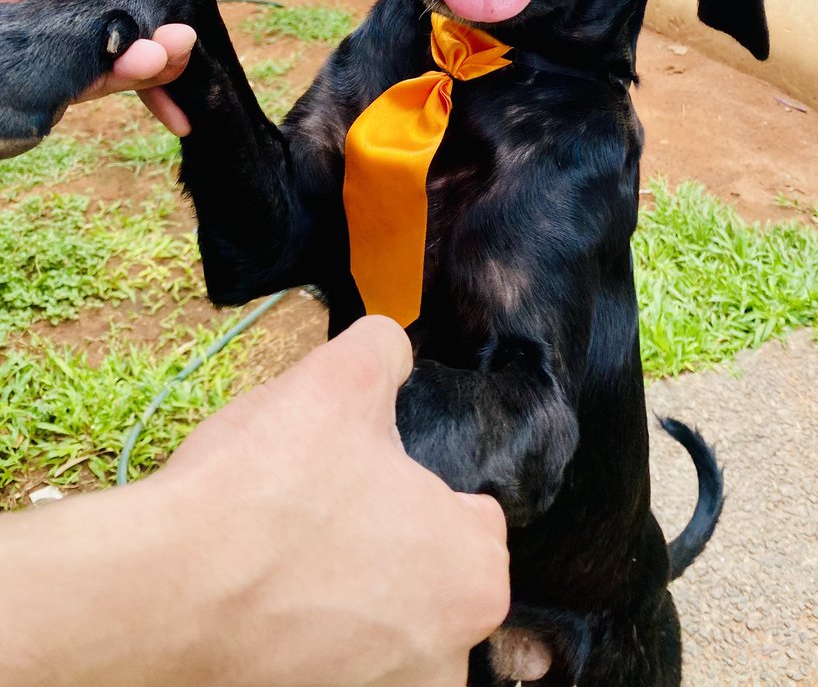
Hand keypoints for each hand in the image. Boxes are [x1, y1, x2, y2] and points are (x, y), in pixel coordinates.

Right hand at [166, 315, 510, 686]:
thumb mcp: (341, 377)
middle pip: (423, 575)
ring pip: (375, 624)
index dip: (415, 482)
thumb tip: (391, 346)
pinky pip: (325, 664)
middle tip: (318, 513)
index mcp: (472, 577)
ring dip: (341, 596)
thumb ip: (385, 350)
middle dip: (381, 543)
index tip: (363, 475)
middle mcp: (445, 658)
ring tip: (281, 558)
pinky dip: (300, 639)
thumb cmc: (266, 491)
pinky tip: (259, 604)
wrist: (162, 592)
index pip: (471, 516)